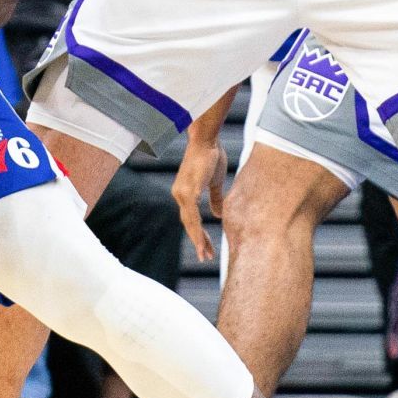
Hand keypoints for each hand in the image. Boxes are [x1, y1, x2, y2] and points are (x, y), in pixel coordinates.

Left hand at [171, 136, 227, 260]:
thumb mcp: (214, 182)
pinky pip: (193, 215)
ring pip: (190, 223)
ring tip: (206, 254)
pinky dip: (197, 229)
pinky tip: (202, 240)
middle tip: (206, 257)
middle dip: (198, 241)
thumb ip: (215, 199)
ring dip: (198, 240)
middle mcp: (179, 194)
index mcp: (185, 193)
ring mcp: (182, 193)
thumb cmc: (211, 156)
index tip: (206, 247)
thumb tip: (217, 215)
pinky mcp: (188, 191)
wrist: (207, 140)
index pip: (190, 218)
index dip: (198, 233)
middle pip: (189, 224)